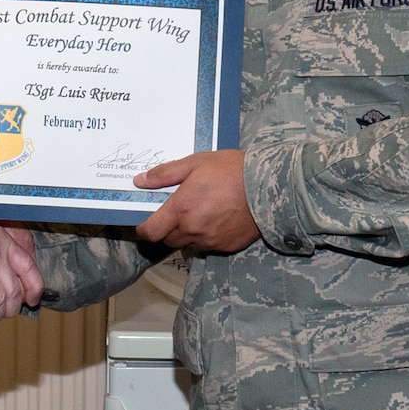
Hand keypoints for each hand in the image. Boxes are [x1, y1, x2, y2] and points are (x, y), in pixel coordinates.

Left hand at [133, 150, 260, 253]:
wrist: (268, 186)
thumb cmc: (232, 170)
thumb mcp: (196, 163)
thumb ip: (165, 174)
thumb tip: (140, 181)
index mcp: (181, 209)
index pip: (150, 232)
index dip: (144, 229)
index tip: (146, 222)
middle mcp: (192, 230)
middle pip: (167, 239)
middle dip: (167, 229)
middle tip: (177, 212)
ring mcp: (210, 241)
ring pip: (187, 244)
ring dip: (186, 234)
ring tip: (199, 215)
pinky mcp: (225, 246)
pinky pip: (207, 246)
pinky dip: (206, 237)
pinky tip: (216, 221)